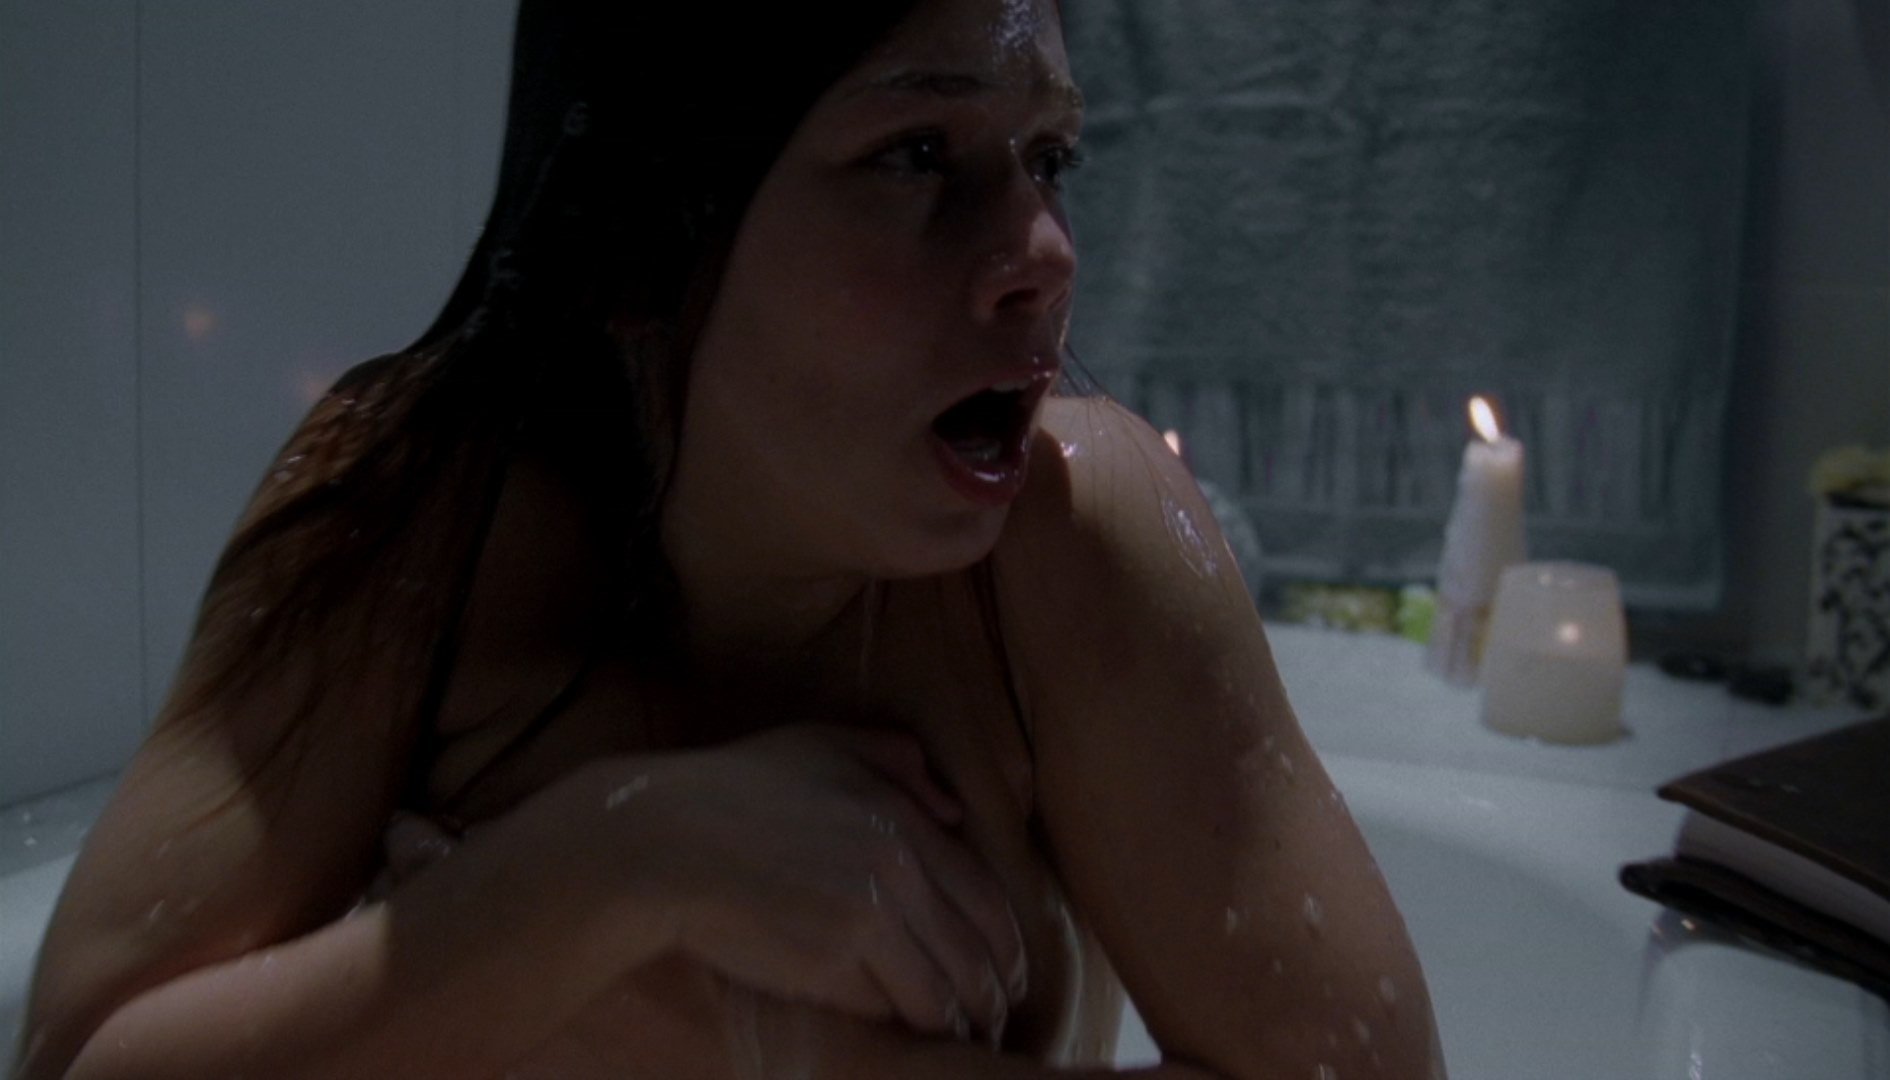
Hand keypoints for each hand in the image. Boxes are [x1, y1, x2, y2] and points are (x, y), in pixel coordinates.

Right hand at [619, 724, 1026, 1044]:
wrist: (664, 843)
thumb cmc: (735, 789)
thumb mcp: (819, 745)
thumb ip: (893, 759)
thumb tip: (950, 805)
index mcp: (901, 820)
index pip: (985, 898)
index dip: (1006, 946)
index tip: (1010, 973)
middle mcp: (896, 871)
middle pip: (972, 954)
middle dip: (991, 997)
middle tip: (995, 1020)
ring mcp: (865, 920)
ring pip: (937, 991)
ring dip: (952, 1022)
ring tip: (959, 1037)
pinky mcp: (829, 966)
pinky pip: (886, 1008)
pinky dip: (901, 1025)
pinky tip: (904, 1035)